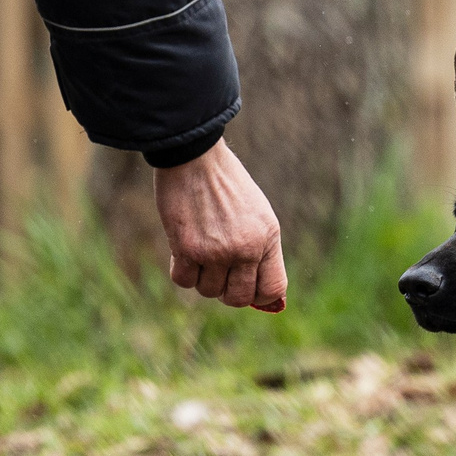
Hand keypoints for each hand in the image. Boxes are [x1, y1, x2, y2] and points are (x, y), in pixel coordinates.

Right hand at [156, 139, 287, 310]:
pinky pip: (184, 281)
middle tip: (218, 273)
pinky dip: (182, 270)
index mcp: (268, 237)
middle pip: (239, 298)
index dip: (260, 297)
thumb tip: (262, 296)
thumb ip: (260, 250)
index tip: (247, 290)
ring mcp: (217, 251)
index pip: (273, 288)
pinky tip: (183, 249)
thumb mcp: (256, 213)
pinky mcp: (188, 249)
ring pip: (208, 291)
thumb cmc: (225, 183)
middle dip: (227, 292)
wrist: (196, 157)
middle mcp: (246, 248)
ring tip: (200, 251)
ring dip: (202, 278)